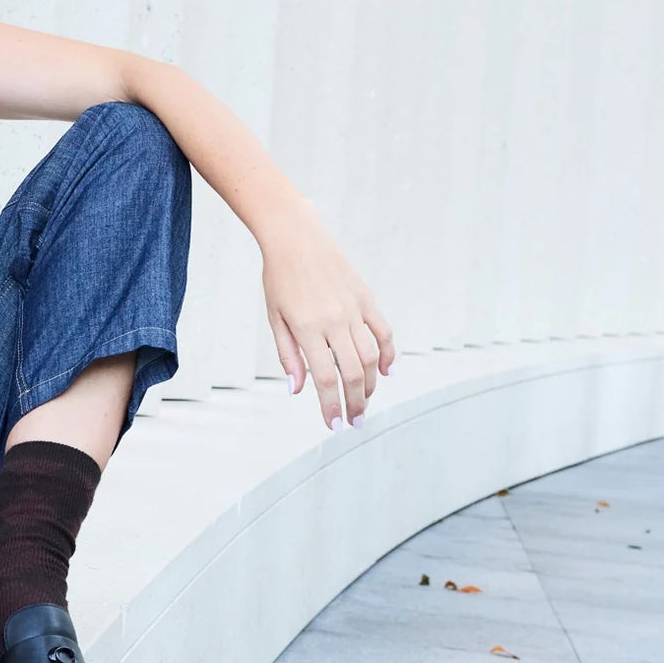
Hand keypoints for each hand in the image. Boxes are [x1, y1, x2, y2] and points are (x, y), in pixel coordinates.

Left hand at [259, 201, 394, 429]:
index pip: (326, 378)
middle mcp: (334, 321)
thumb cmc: (279, 278)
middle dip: (355, 402)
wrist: (297, 237)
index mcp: (308, 328)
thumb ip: (288, 356)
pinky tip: (387, 372)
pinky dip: (388, 354)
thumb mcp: (275, 319)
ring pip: (371, 356)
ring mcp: (353, 309)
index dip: (332, 406)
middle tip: (355, 422)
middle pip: (353, 372)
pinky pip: (383, 331)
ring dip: (371, 384)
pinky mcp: (366, 298)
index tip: (334, 425)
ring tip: (365, 400)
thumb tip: (297, 390)